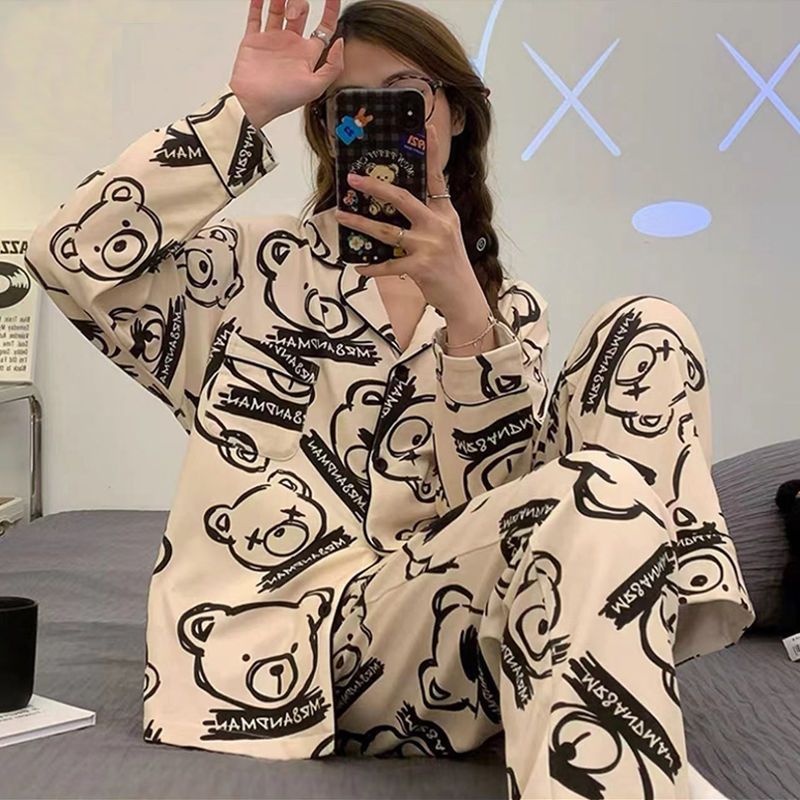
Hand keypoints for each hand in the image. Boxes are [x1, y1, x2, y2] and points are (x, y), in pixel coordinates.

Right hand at [229, 0, 343, 128]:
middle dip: (299, 4)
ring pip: (279, 10)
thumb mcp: (316, 87)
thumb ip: (333, 66)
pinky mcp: (253, 40)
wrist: (253, 102)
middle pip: (301, 13)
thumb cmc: (282, 99)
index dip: (330, 10)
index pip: (324, 27)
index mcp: (307, 54)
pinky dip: (257, 3)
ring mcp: (272, 40)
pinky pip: (255, 16)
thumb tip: (340, 42)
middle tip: (293, 13)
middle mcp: (291, 45)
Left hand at [334, 123, 487, 319]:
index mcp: (445, 213)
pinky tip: (358, 266)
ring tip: (340, 216)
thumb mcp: (446, 234)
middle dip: (375, 187)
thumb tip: (397, 204)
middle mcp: (438, 225)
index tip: (426, 128)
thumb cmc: (450, 264)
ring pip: (387, 231)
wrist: (463, 296)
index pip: (436, 178)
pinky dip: (371, 268)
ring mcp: (429, 246)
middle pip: (402, 199)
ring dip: (360, 224)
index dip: (432, 153)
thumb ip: (428, 217)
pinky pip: (388, 265)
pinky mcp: (420, 268)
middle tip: (353, 180)